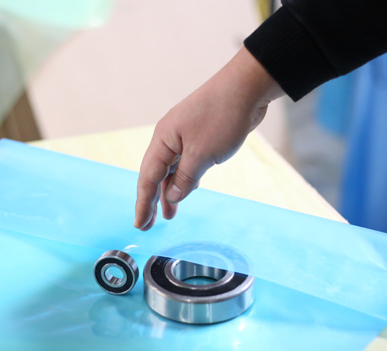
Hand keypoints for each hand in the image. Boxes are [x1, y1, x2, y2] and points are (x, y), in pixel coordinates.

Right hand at [134, 47, 282, 230]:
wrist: (247, 88)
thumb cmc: (222, 117)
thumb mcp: (202, 155)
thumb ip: (185, 179)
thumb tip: (171, 197)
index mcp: (163, 140)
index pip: (147, 177)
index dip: (142, 203)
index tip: (139, 224)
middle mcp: (169, 138)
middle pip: (155, 175)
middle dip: (151, 201)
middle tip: (147, 225)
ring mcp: (184, 137)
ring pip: (172, 170)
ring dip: (170, 193)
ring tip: (168, 216)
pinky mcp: (200, 137)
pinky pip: (186, 163)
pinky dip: (185, 179)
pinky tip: (187, 191)